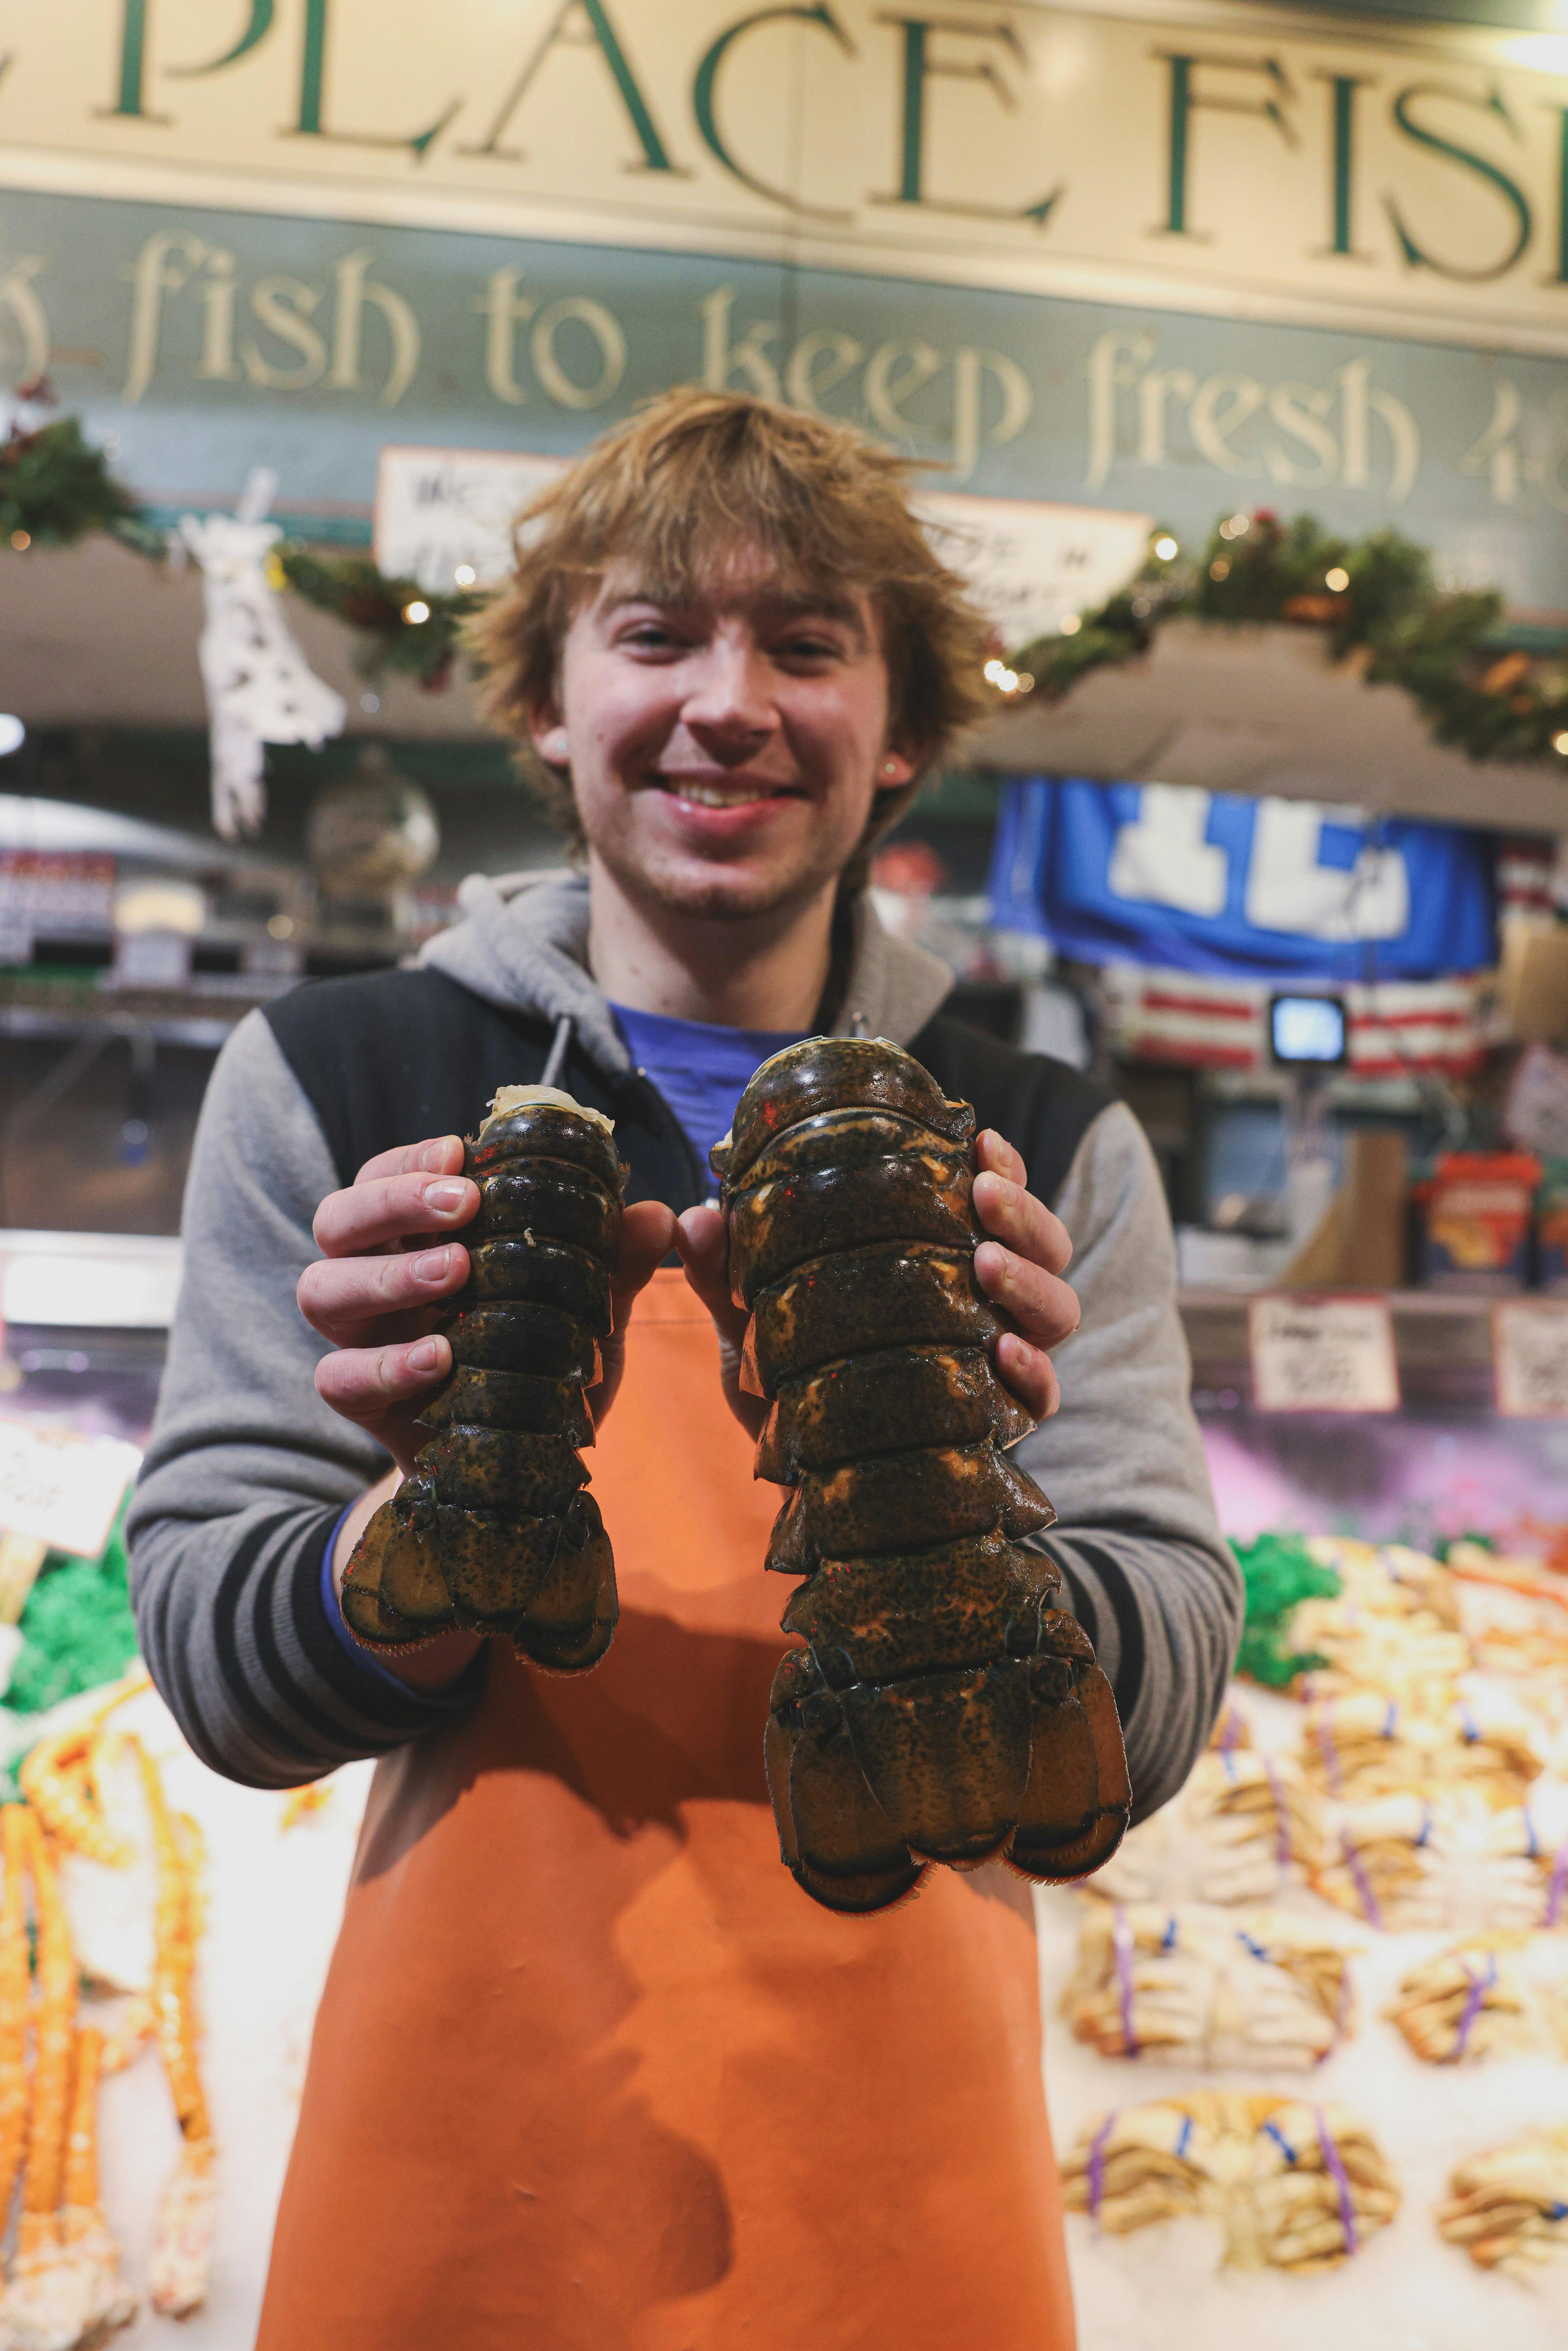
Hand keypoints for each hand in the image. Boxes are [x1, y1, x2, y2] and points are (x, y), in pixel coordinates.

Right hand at [301, 1134, 675, 1474]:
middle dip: (392, 1203)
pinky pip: (336, 1378)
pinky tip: (438, 1359)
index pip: (383, 1176)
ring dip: (387, 1275)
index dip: (411, 1160)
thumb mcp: (585, 1313)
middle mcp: (371, 1278)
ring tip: (454, 1273)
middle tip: (463, 1205)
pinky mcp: (357, 1400)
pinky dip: (384, 1365)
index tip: (460, 1153)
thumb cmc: (537, 1363)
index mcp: (412, 1238)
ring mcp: (359, 1338)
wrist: (515, 1463)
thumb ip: (615, 1266)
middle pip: (338, 1220)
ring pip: (322, 1290)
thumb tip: (659, 1217)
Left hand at [674, 1126, 1078, 1438]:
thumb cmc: (796, 1390)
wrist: (811, 1485)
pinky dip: (1034, 1369)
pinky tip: (1005, 1350)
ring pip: (1056, 1309)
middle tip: (982, 1193)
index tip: (979, 1139)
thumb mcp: (753, 1329)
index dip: (1001, 1166)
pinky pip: (1043, 1394)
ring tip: (987, 1261)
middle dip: (1022, 1212)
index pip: (993, 1201)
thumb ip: (726, 1276)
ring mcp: (1002, 1362)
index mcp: (945, 1263)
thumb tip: (692, 1216)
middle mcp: (988, 1306)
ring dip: (1031, 1277)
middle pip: (1043, 1245)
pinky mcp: (1002, 1422)